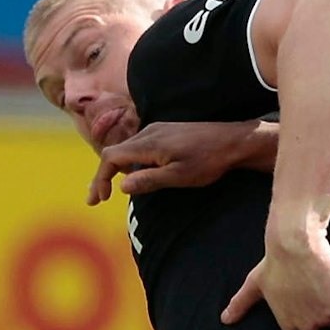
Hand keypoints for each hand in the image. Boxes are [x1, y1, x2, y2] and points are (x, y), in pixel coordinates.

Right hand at [87, 120, 267, 204]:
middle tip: (96, 199)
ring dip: (114, 170)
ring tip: (107, 190)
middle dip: (102, 176)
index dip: (100, 178)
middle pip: (114, 153)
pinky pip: (138, 147)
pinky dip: (128, 162)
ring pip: (125, 150)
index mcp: (147, 143)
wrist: (233, 141)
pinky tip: (132, 175)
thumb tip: (120, 186)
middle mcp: (148, 132)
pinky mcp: (165, 132)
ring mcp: (156, 130)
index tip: (98, 199)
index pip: (110, 158)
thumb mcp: (179, 176)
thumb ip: (149, 180)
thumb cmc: (208, 161)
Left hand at [221, 243, 329, 329]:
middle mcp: (309, 326)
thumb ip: (241, 304)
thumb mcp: (255, 285)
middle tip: (329, 278)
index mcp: (290, 325)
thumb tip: (225, 320)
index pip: (311, 325)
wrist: (294, 243)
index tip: (315, 289)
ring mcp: (326, 317)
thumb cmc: (275, 261)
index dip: (316, 307)